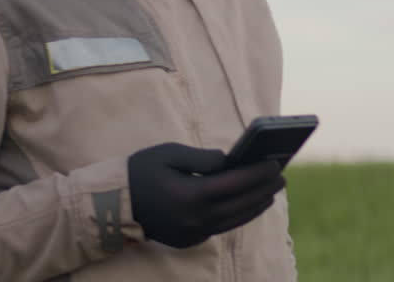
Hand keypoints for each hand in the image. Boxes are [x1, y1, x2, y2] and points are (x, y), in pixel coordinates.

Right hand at [127, 142, 284, 248]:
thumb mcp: (170, 153)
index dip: (258, 174)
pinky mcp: (190, 239)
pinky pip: (223, 226)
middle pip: (241, 205)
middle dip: (264, 189)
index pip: (235, 184)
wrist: (112, 205)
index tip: (275, 163)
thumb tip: (230, 162)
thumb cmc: (141, 172)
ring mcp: (194, 233)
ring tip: (271, 190)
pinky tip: (249, 203)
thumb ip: (203, 157)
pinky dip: (239, 214)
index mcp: (192, 195)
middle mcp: (196, 219)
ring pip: (235, 220)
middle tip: (281, 175)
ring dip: (256, 205)